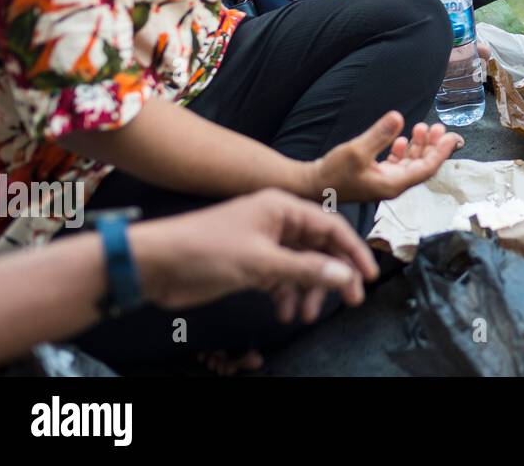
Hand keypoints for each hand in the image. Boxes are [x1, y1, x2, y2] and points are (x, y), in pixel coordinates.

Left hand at [128, 189, 379, 322]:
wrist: (156, 265)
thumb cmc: (204, 250)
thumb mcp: (260, 261)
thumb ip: (305, 269)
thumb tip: (344, 275)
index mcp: (282, 208)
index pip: (331, 227)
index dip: (353, 251)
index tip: (368, 276)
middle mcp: (278, 223)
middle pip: (320, 248)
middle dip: (334, 274)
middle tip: (348, 300)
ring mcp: (265, 244)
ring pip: (302, 267)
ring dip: (309, 290)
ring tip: (307, 315)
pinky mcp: (251, 264)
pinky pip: (282, 279)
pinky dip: (287, 296)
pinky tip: (285, 312)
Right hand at [307, 111, 461, 203]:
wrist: (312, 185)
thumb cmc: (333, 173)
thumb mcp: (357, 150)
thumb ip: (379, 134)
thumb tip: (398, 117)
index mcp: (393, 184)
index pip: (426, 168)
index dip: (440, 152)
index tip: (451, 137)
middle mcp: (393, 185)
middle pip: (422, 166)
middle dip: (432, 146)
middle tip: (439, 127)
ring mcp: (385, 181)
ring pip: (410, 163)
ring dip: (418, 146)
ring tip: (422, 127)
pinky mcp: (376, 176)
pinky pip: (398, 164)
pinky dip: (403, 151)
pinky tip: (402, 138)